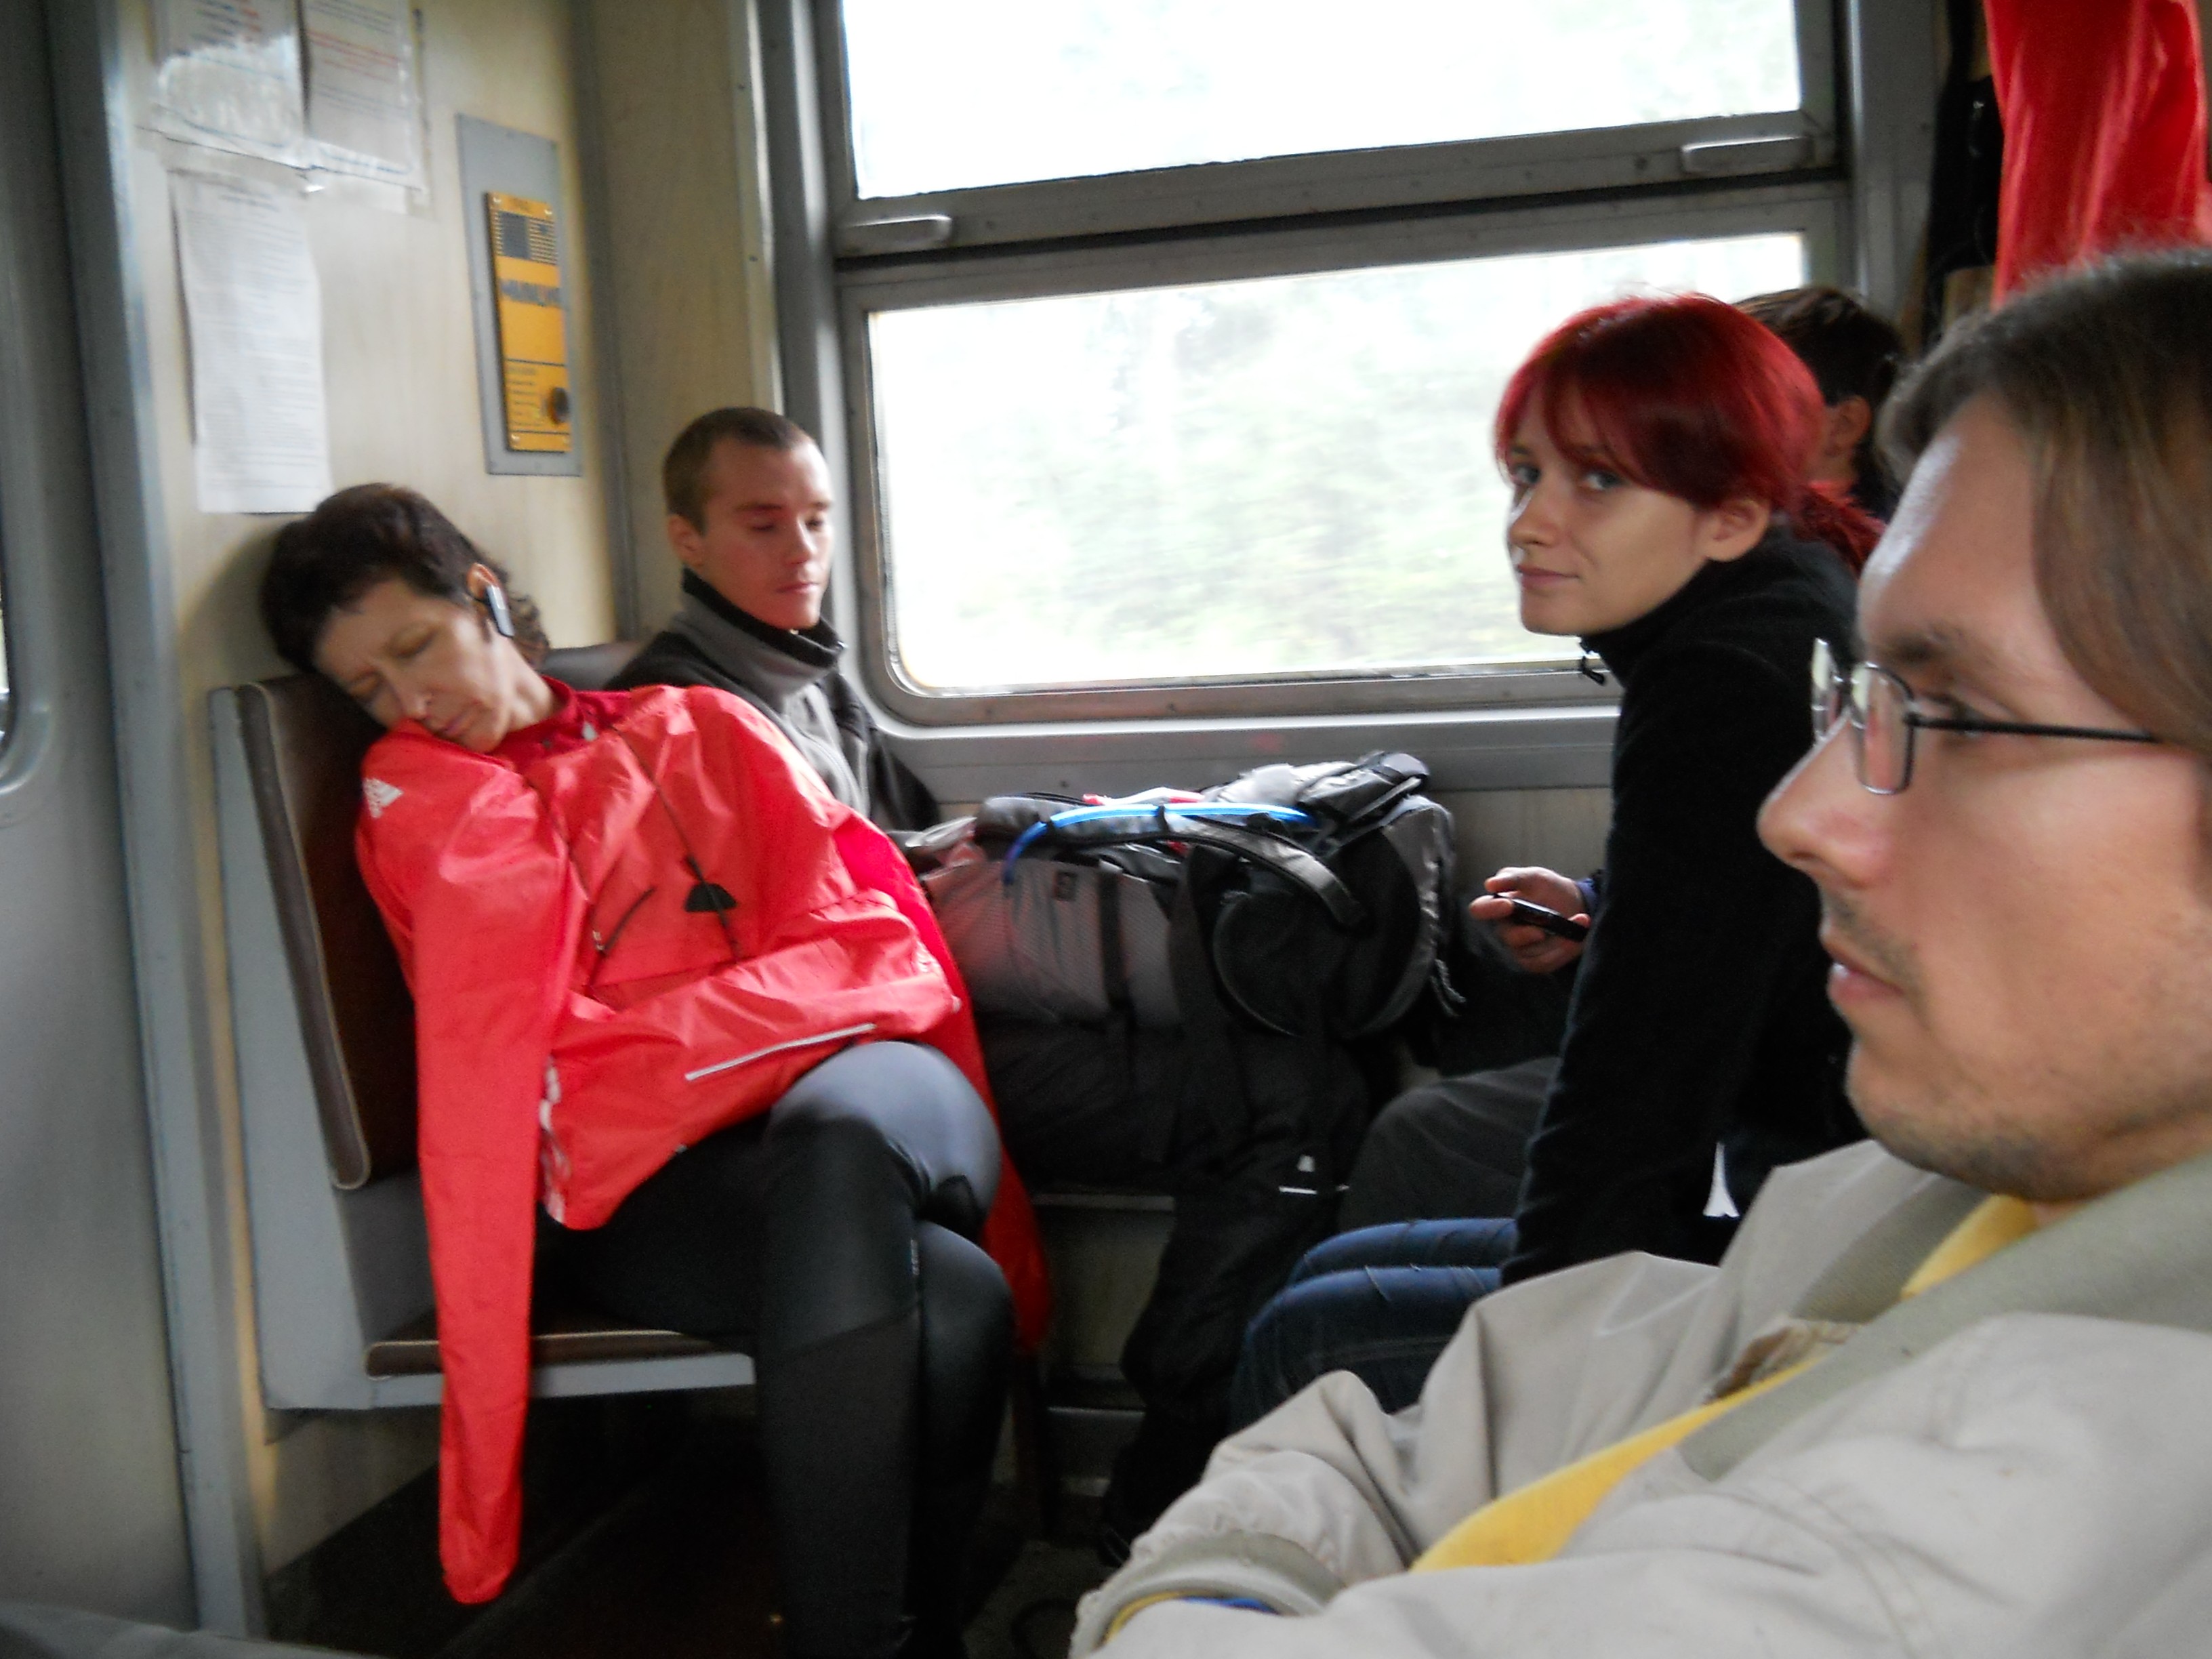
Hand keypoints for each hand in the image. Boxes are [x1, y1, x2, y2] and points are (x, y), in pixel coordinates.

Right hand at [1469, 866, 1589, 973]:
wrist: (1576, 906)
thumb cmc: (1549, 889)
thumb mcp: (1535, 877)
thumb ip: (1513, 878)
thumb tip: (1490, 884)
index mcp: (1499, 906)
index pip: (1480, 910)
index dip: (1489, 910)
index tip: (1508, 905)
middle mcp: (1505, 929)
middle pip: (1506, 937)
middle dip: (1526, 932)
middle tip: (1544, 928)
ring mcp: (1519, 948)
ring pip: (1528, 953)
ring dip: (1556, 939)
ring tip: (1579, 921)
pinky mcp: (1535, 962)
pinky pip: (1544, 963)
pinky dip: (1563, 950)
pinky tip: (1575, 937)